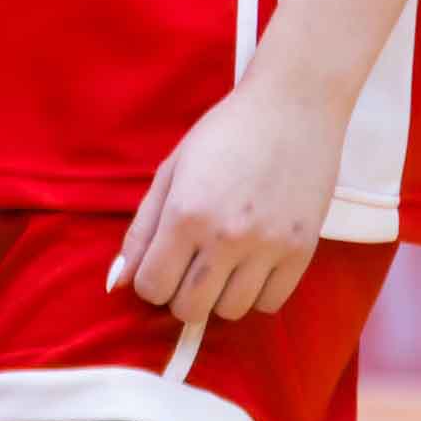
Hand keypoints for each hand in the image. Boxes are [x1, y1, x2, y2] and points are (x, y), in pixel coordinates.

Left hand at [117, 69, 349, 331]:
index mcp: (185, 215)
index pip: (152, 287)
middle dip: (179, 296)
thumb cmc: (223, 134)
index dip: (149, 282)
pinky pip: (270, 303)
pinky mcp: (303, 252)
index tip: (159, 266)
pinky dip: (255, 294)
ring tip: (222, 265)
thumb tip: (117, 282)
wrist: (292, 108)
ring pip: (230, 312)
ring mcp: (268, 248)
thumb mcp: (170, 173)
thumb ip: (142, 230)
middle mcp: (226, 238)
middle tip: (188, 268)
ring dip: (218, 297)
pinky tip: (251, 266)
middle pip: (189, 309)